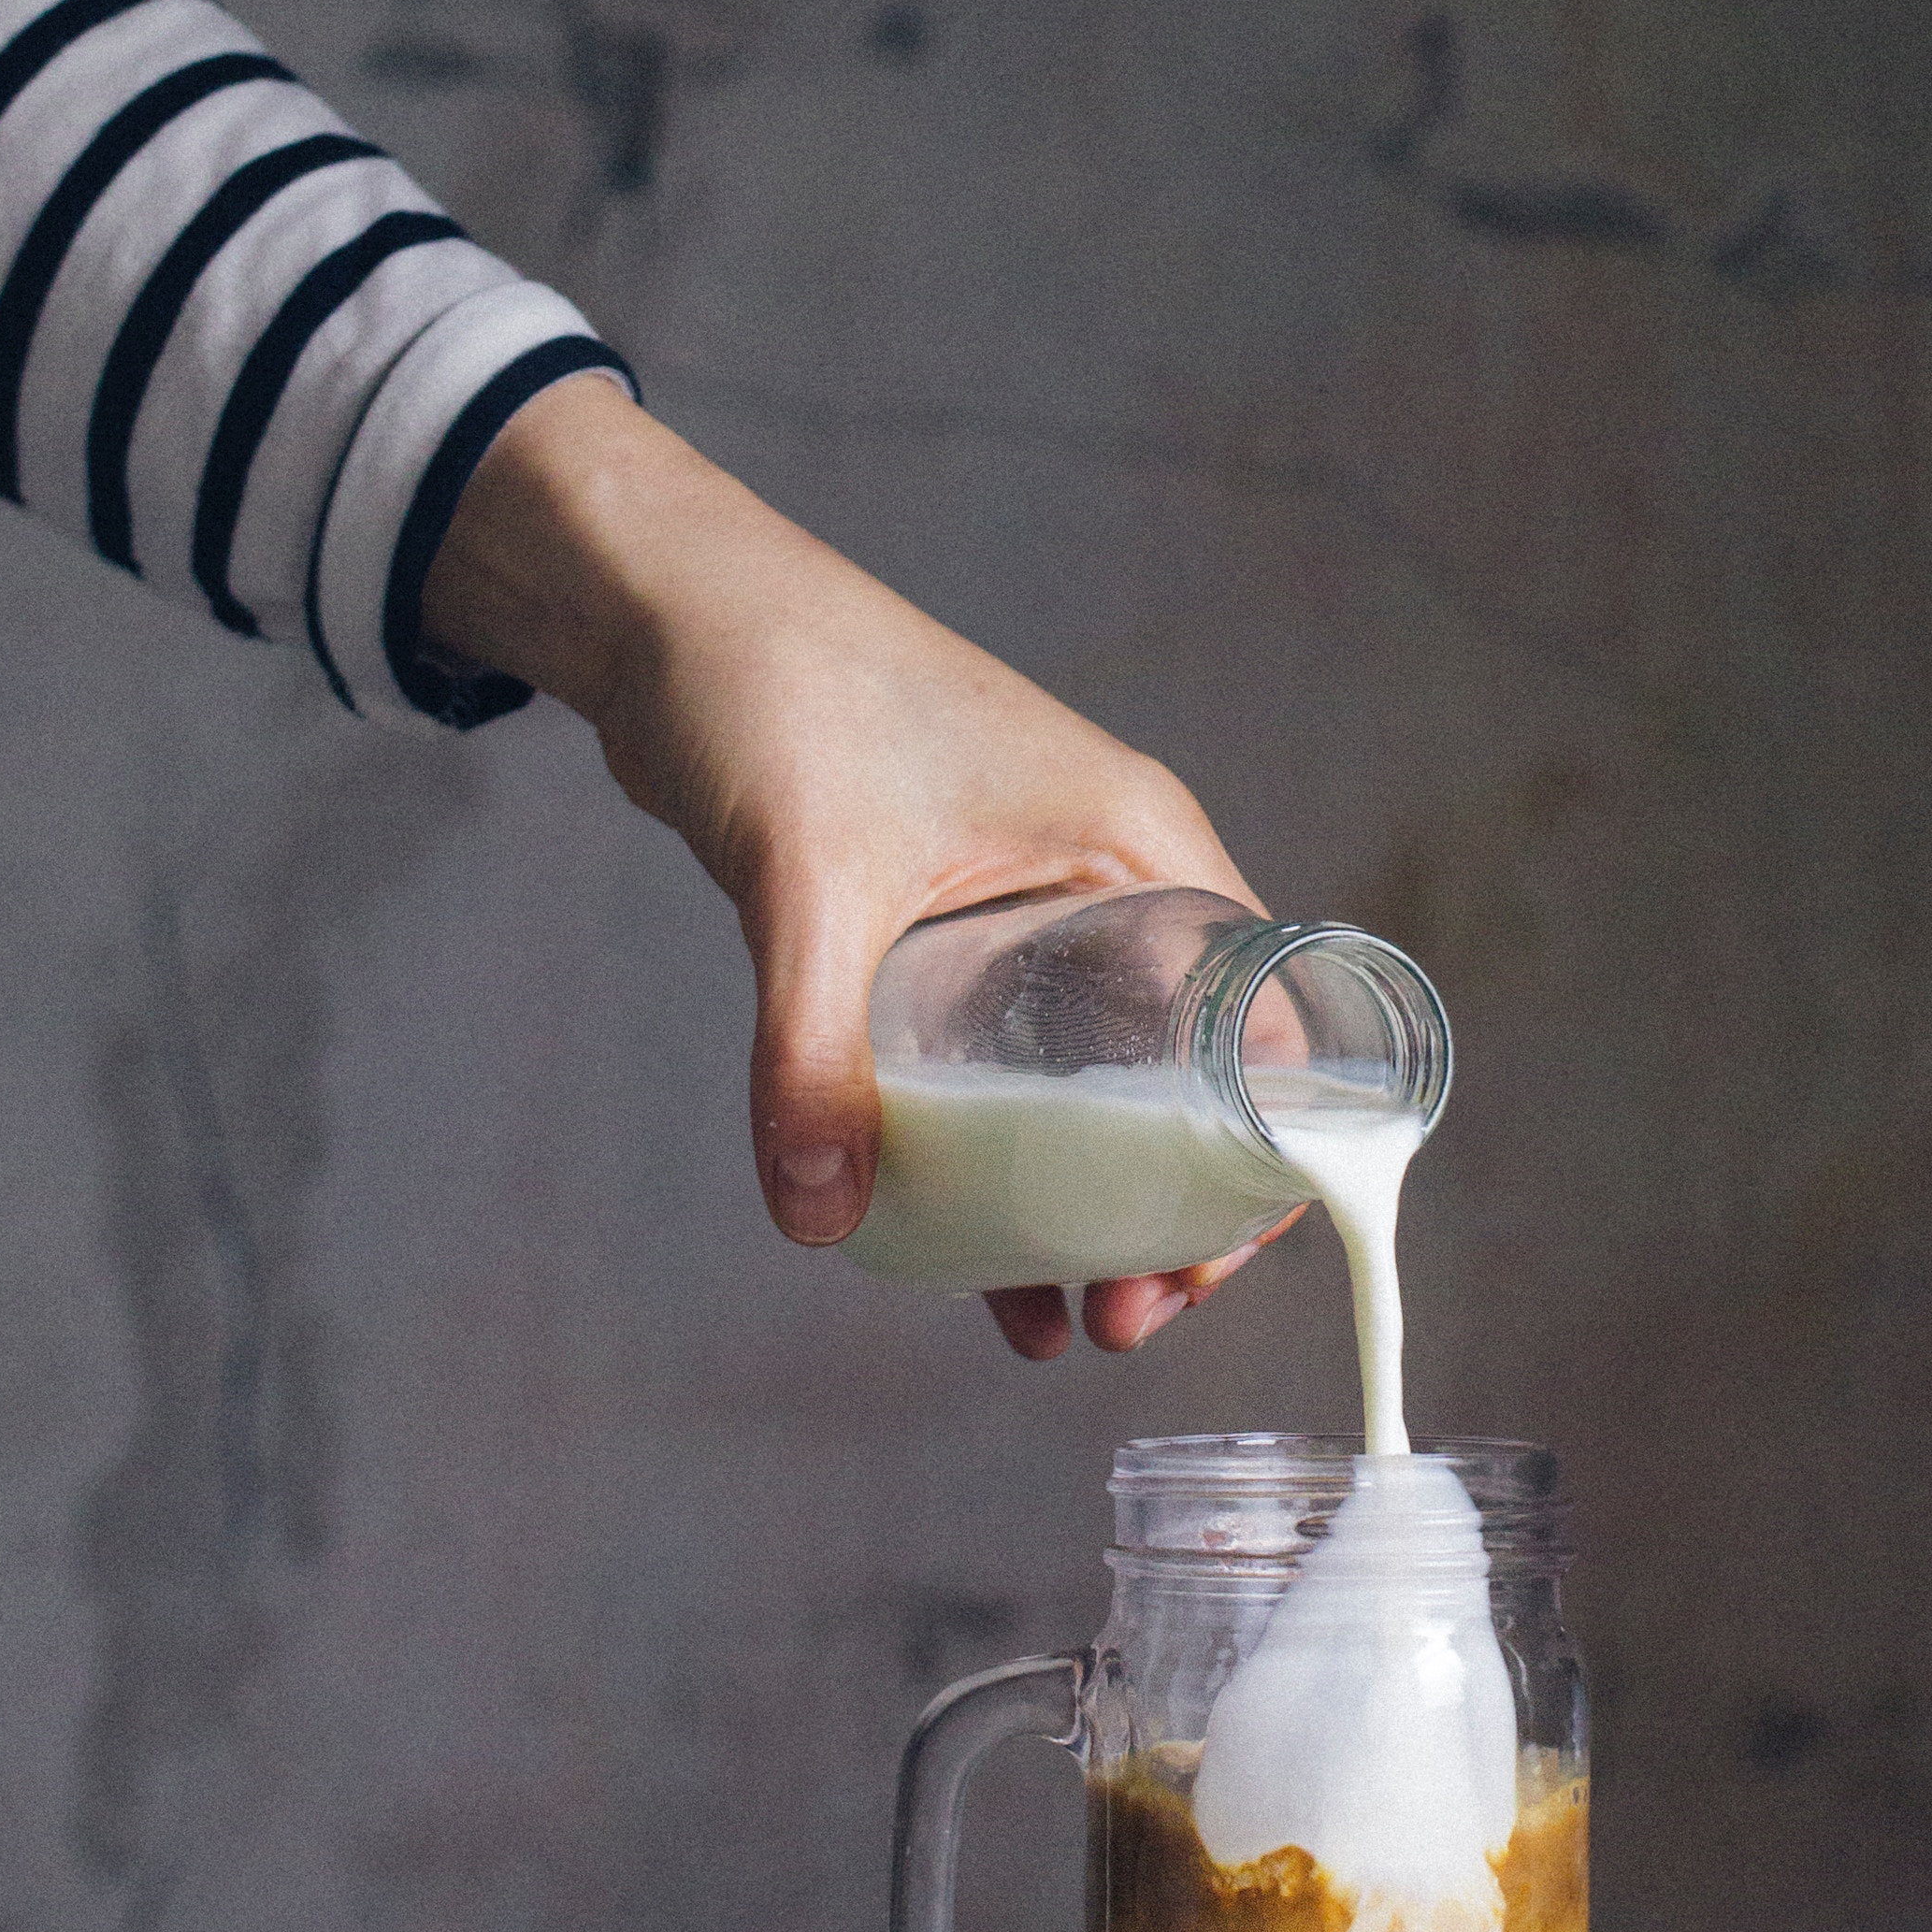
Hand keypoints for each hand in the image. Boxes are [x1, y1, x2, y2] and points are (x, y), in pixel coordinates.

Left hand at [422, 374, 1279, 1356]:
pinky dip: (1005, 1165)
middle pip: (1196, 1080)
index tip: (1193, 1268)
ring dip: (1089, 1208)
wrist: (666, 605)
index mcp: (1143, 844)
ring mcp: (1038, 908)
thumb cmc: (776, 688)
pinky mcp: (954, 931)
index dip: (1257, 1162)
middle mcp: (1115, 877)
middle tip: (1121, 1324)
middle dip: (1171, 1215)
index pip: (1265, 1024)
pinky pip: (1013, 1074)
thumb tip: (818, 1218)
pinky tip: (971, 1262)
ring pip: (1103, 1090)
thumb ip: (810, 1052)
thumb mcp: (807, 882)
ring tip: (1060, 1326)